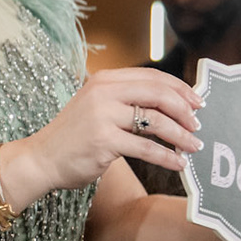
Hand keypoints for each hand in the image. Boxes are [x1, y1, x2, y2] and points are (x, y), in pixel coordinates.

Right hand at [7, 68, 203, 195]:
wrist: (42, 158)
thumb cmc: (74, 135)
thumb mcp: (97, 106)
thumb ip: (127, 99)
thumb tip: (172, 103)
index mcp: (105, 80)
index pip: (152, 77)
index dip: (180, 89)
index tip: (198, 102)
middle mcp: (104, 92)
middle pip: (158, 94)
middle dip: (184, 110)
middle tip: (198, 125)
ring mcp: (103, 116)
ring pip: (156, 122)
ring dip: (181, 136)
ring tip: (193, 146)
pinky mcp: (104, 141)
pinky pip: (146, 148)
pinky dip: (167, 157)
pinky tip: (178, 164)